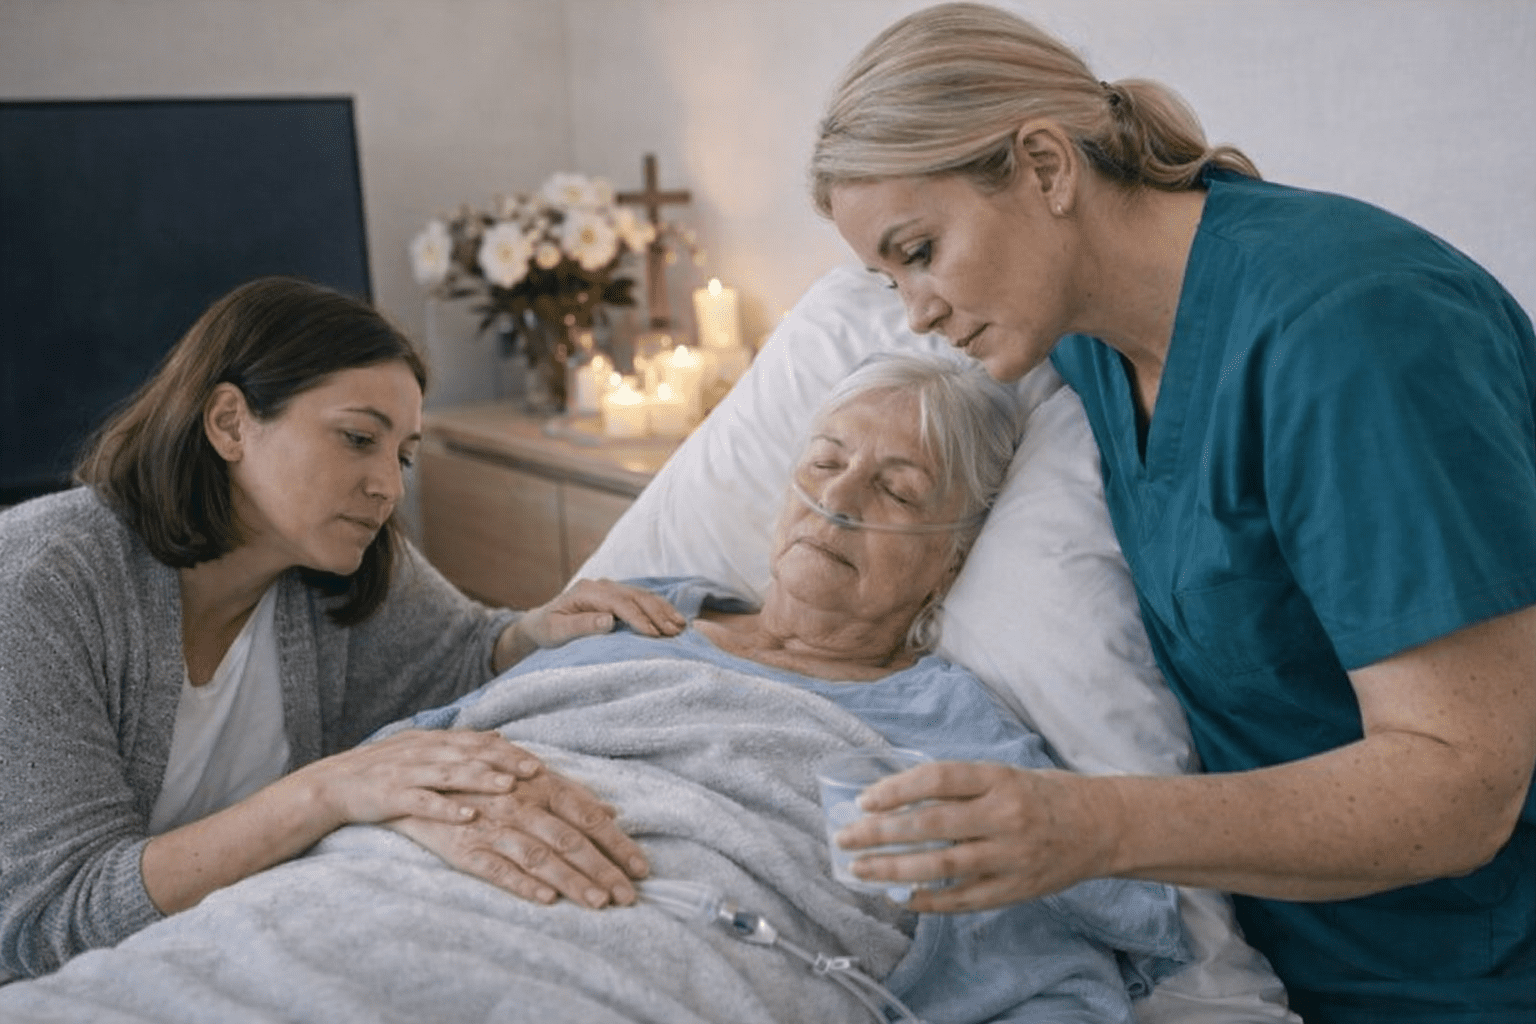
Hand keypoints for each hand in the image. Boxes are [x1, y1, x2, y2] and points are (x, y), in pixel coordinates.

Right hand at [295, 728, 540, 828]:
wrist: (331, 784)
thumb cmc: (382, 768)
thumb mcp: (421, 747)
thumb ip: (460, 742)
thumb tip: (498, 734)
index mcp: (434, 741)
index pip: (479, 743)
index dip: (509, 752)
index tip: (538, 762)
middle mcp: (425, 753)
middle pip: (472, 755)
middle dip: (505, 763)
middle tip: (535, 772)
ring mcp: (408, 773)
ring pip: (452, 774)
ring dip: (482, 780)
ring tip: (509, 787)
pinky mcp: (392, 796)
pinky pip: (423, 802)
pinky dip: (446, 808)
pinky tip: (467, 815)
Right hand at [388, 765, 649, 908]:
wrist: (386, 775)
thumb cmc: (460, 774)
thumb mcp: (516, 774)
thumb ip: (562, 791)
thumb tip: (608, 808)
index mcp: (533, 781)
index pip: (585, 814)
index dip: (616, 841)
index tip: (642, 867)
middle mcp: (515, 798)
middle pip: (568, 837)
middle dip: (603, 869)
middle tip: (630, 897)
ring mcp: (486, 820)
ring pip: (537, 854)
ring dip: (571, 879)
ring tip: (597, 901)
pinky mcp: (457, 843)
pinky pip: (492, 866)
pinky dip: (520, 882)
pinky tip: (544, 897)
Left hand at [496, 578, 685, 669]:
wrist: (542, 621)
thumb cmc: (547, 629)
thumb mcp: (556, 631)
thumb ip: (581, 625)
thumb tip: (609, 619)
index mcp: (586, 591)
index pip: (618, 602)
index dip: (638, 618)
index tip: (653, 634)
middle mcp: (601, 585)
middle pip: (635, 596)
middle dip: (657, 614)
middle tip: (674, 632)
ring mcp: (611, 589)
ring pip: (643, 596)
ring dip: (663, 610)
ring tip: (680, 626)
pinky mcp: (618, 596)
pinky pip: (643, 599)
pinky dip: (660, 608)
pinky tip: (674, 619)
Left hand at [835, 761, 1120, 912]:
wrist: (1102, 826)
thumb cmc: (1042, 794)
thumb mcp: (1003, 775)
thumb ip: (958, 788)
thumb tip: (894, 800)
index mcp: (999, 779)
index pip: (937, 779)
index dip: (895, 789)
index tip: (863, 800)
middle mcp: (1004, 816)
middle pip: (931, 825)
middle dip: (880, 833)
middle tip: (845, 837)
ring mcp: (1010, 856)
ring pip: (941, 866)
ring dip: (893, 870)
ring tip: (860, 871)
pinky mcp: (1015, 889)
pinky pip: (962, 899)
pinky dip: (927, 900)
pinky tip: (900, 897)